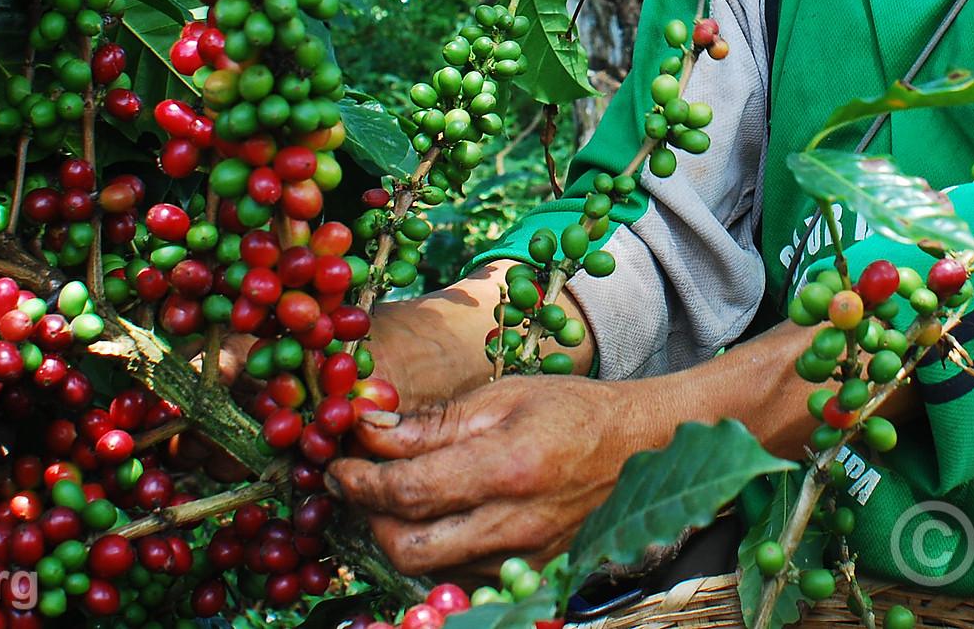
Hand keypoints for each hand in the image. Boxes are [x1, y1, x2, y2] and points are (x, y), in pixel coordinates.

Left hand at [327, 374, 663, 577]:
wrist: (637, 445)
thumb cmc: (569, 410)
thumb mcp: (500, 397)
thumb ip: (431, 423)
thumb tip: (366, 428)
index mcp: (507, 468)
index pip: (410, 491)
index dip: (361, 482)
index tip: (336, 465)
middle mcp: (514, 523)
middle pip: (409, 548)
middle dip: (369, 519)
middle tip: (356, 484)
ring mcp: (522, 558)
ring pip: (429, 568)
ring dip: (397, 536)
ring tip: (391, 497)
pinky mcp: (528, 574)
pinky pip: (459, 574)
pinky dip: (434, 549)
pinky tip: (433, 517)